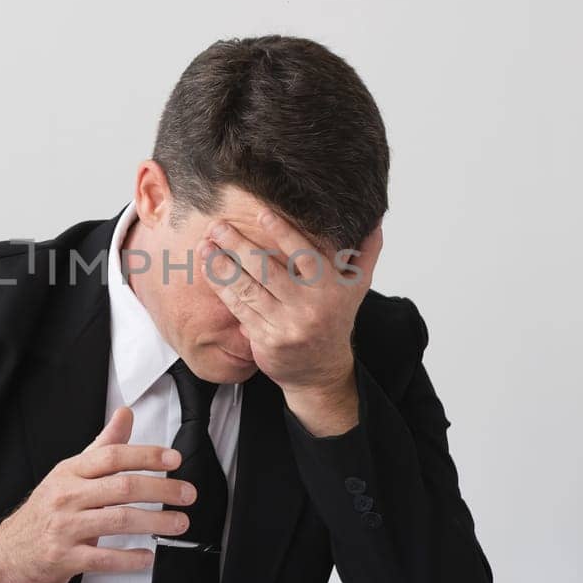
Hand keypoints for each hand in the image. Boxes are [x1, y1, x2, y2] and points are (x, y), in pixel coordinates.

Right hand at [0, 407, 194, 582]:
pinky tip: (148, 556)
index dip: (145, 455)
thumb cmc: (46, 510)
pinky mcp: (65, 558)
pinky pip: (104, 559)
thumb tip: (125, 414)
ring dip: (155, 522)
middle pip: (121, 487)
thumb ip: (103, 446)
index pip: (111, 456)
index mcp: (70, 472)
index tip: (173, 460)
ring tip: (178, 523)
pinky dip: (130, 558)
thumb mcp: (71, 472)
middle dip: (161, 490)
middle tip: (187, 493)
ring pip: (118, 521)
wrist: (9, 552)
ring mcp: (65, 528)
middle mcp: (67, 497)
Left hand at [203, 210, 382, 434]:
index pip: (305, 255)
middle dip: (239, 245)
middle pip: (268, 269)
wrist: (320, 370)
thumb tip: (377, 217)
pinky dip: (222, 286)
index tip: (261, 213)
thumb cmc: (335, 318)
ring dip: (223, 264)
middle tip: (218, 225)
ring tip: (205, 244)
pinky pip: (239, 307)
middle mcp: (309, 306)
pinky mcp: (265, 338)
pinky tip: (209, 269)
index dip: (282, 233)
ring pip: (248, 288)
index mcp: (331, 288)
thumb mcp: (356, 287)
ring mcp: (285, 324)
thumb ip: (366, 251)